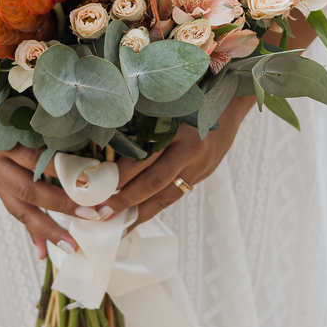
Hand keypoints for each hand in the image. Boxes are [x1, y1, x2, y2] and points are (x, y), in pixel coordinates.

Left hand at [99, 94, 257, 228]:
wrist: (230, 105)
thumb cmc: (191, 100)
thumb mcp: (168, 106)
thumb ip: (145, 126)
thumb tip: (108, 147)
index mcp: (177, 129)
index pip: (145, 157)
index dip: (121, 174)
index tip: (97, 185)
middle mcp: (189, 151)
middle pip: (154, 182)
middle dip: (126, 200)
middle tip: (101, 213)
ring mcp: (199, 166)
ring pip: (166, 196)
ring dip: (140, 212)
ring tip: (118, 226)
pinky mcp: (202, 175)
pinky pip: (175, 195)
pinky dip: (155, 207)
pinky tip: (138, 218)